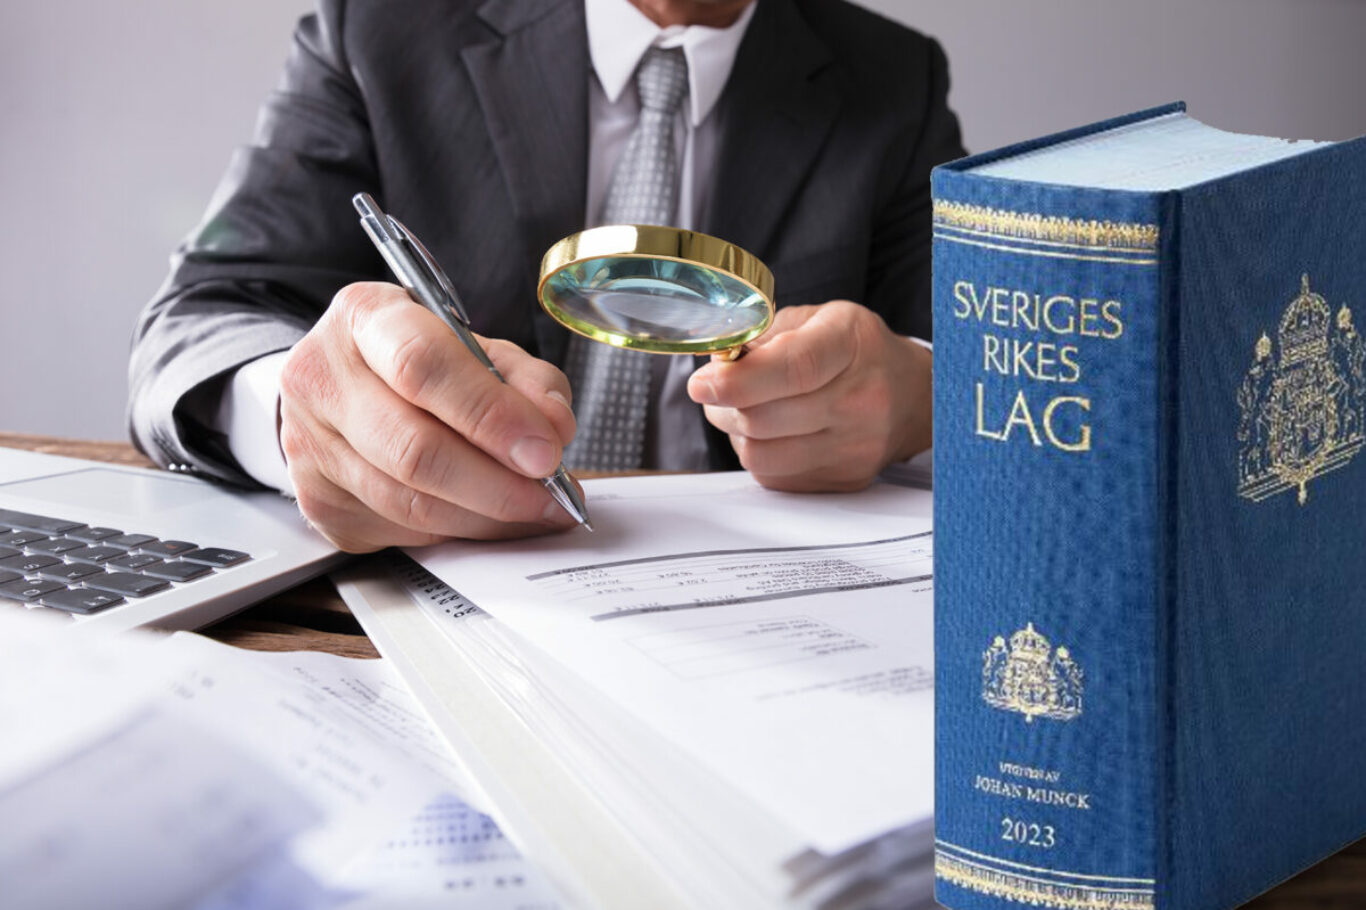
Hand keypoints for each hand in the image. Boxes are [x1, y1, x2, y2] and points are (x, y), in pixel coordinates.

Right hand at [278, 282, 578, 551]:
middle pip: (414, 449)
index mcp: (364, 318)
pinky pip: (402, 532)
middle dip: (498, 483)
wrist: (339, 386)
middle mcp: (322, 379)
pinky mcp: (319, 502)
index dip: (490, 415)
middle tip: (551, 494)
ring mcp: (310, 447)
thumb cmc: (416, 359)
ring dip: (487, 517)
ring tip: (536, 510)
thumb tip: (555, 429)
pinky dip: (460, 531)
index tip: (545, 450)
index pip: (423, 367)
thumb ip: (524, 379)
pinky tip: (491, 519)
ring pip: (411, 504)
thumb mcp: (475, 346)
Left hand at [687, 300, 930, 491]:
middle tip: (714, 388)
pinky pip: (774, 477)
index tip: (701, 383)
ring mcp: (855, 447)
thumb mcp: (819, 319)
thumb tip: (716, 365)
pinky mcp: (844, 480)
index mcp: (851, 344)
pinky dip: (758, 454)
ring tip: (743, 409)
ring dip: (736, 433)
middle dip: (722, 404)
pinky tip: (770, 432)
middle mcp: (860, 400)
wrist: (913, 396)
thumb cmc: (858, 351)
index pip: (794, 368)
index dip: (738, 380)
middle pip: (764, 418)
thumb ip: (765, 335)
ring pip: (761, 454)